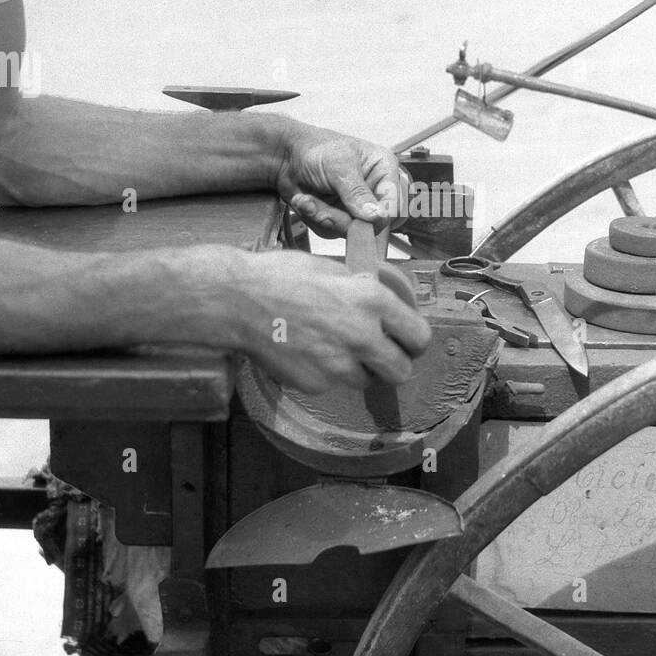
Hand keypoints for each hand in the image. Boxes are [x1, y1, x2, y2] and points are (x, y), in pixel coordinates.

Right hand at [232, 250, 430, 393]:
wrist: (236, 301)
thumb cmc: (281, 276)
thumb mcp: (332, 270)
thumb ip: (362, 291)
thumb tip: (380, 305)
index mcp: (373, 301)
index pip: (419, 337)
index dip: (414, 342)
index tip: (406, 342)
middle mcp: (363, 336)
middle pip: (401, 371)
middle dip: (392, 365)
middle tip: (378, 355)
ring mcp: (338, 365)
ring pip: (365, 381)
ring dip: (356, 370)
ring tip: (331, 348)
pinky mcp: (315, 384)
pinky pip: (331, 384)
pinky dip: (323, 374)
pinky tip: (304, 352)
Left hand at [274, 119, 403, 237]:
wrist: (285, 157)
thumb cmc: (315, 149)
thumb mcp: (338, 166)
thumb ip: (357, 192)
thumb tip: (377, 216)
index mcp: (384, 170)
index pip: (395, 204)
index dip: (379, 217)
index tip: (360, 219)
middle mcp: (374, 191)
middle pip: (372, 224)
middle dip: (341, 218)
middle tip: (319, 209)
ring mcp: (356, 207)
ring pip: (349, 230)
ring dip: (323, 217)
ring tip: (307, 199)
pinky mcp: (339, 217)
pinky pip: (332, 231)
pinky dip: (314, 218)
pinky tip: (306, 201)